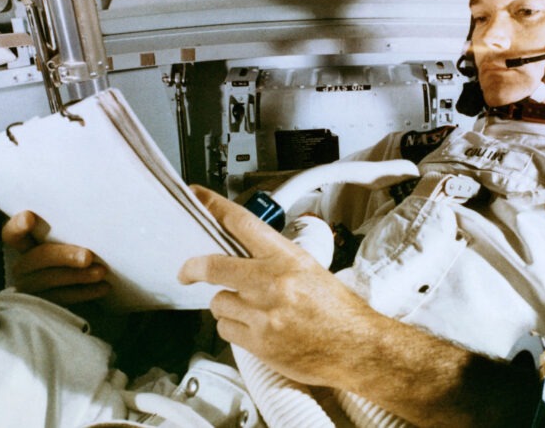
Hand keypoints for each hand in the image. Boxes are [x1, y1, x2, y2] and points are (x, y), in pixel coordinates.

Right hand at [1, 210, 110, 305]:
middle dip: (63, 256)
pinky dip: (85, 292)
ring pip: (50, 280)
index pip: (12, 234)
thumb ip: (71, 233)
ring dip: (78, 276)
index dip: (17, 226)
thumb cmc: (78, 253)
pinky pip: (63, 299)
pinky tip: (103, 287)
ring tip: (101, 272)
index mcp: (26, 244)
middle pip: (37, 258)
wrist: (83, 286)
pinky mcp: (45, 305)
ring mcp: (31, 288)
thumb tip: (93, 223)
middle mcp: (24, 266)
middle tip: (88, 256)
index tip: (29, 218)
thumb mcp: (70, 241)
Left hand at [178, 185, 379, 386]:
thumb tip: (242, 253)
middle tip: (187, 271)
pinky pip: (226, 330)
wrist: (357, 347)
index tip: (197, 198)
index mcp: (287, 258)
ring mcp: (264, 314)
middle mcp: (272, 283)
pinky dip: (233, 328)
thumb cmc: (338, 310)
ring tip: (251, 310)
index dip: (214, 207)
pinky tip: (254, 328)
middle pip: (214, 265)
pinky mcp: (259, 343)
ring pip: (218, 302)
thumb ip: (275, 260)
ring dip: (228, 305)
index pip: (242, 223)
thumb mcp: (310, 270)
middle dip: (193, 267)